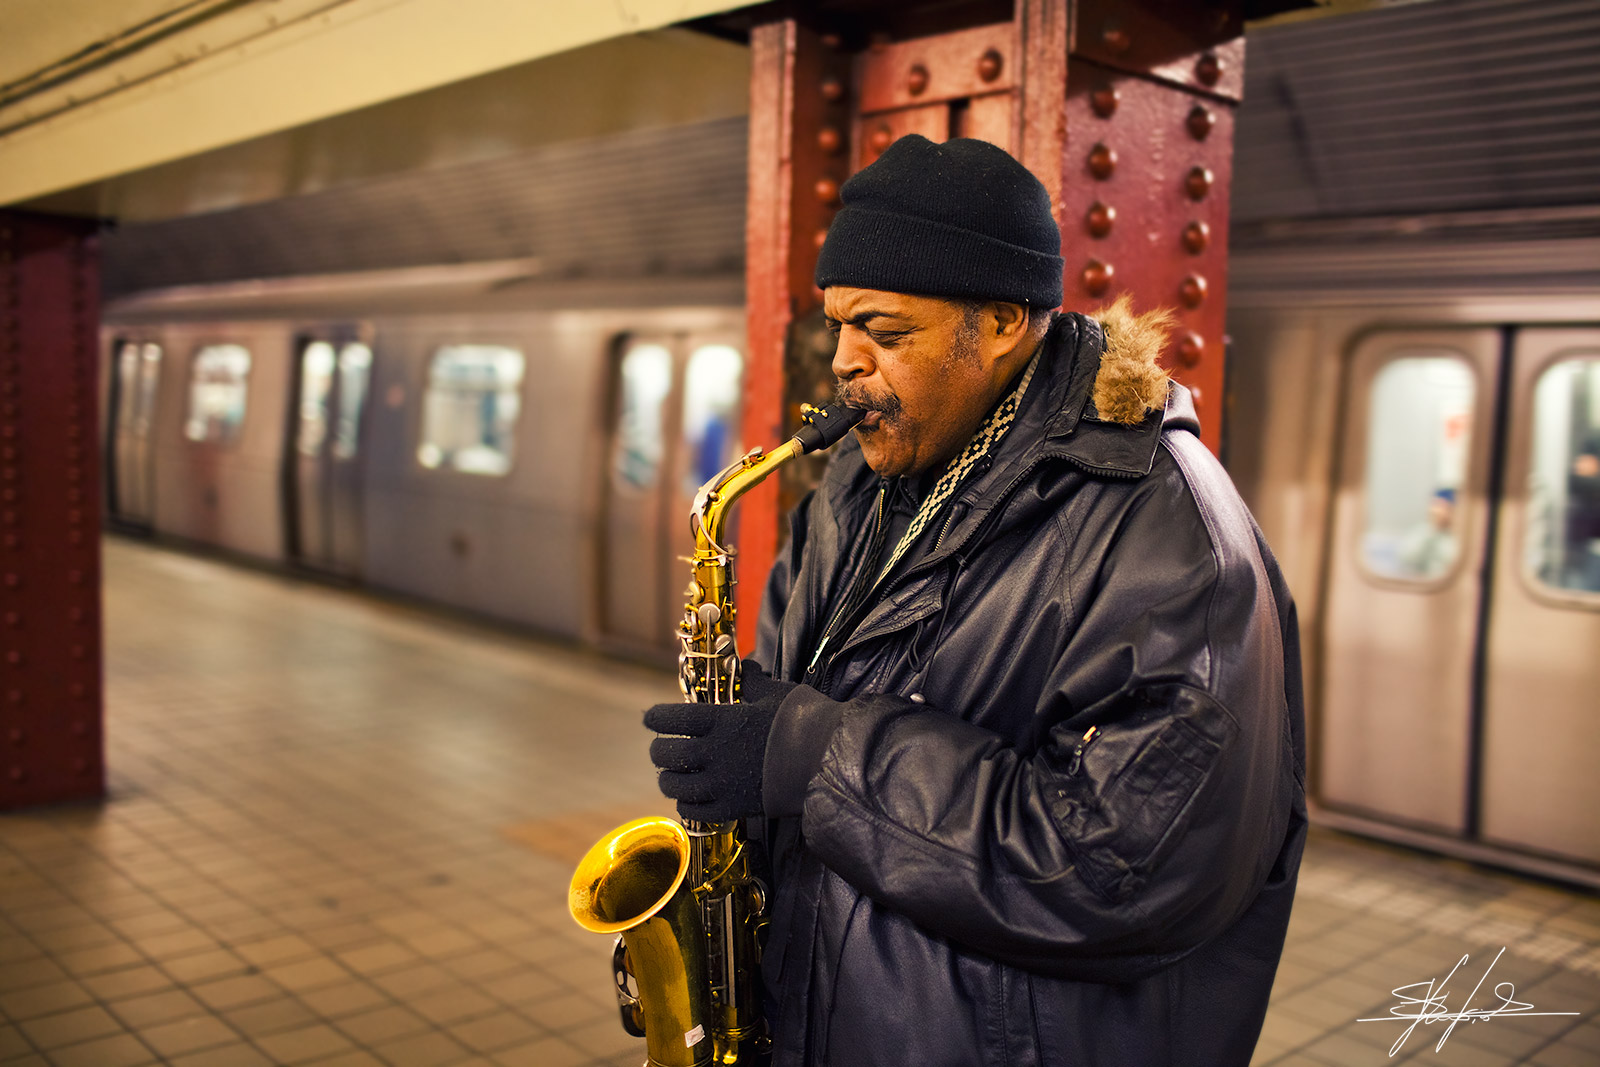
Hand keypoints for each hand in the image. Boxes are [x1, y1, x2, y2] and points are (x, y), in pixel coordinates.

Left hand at [645, 661, 796, 821]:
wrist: (828, 760)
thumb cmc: (805, 720)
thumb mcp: (776, 692)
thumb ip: (752, 681)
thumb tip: (745, 666)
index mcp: (722, 720)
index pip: (672, 718)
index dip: (655, 717)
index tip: (649, 718)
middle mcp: (715, 752)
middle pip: (667, 754)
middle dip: (658, 750)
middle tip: (660, 748)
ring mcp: (722, 783)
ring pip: (675, 786)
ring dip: (668, 779)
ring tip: (670, 776)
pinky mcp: (734, 807)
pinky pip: (696, 811)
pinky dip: (687, 804)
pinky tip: (690, 799)